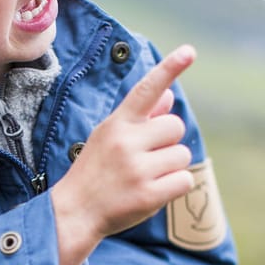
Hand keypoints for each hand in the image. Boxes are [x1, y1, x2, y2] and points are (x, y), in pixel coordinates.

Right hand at [51, 44, 196, 264]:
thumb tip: (169, 96)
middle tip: (146, 158)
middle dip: (168, 142)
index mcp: (116, 124)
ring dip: (171, 166)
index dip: (169, 69)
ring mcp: (137, 170)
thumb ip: (139, 118)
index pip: (146, 89)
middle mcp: (126, 142)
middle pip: (175, 126)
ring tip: (145, 177)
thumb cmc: (94, 172)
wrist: (74, 213)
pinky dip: (175, 187)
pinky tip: (154, 191)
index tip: (190, 51)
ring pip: (182, 155)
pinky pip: (185, 180)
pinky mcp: (148, 195)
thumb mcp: (107, 138)